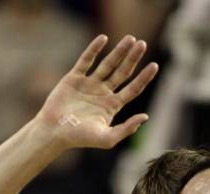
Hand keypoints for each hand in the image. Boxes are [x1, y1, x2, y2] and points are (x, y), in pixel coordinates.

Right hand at [35, 35, 158, 149]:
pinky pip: (86, 60)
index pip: (133, 89)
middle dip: (133, 58)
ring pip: (108, 64)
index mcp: (113, 106)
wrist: (54, 132)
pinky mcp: (74, 78)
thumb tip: (145, 117)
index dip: (144, 77)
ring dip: (119, 51)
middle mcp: (103, 93)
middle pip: (123, 72)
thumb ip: (126, 128)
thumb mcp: (108, 138)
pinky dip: (94, 49)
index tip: (155, 65)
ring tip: (131, 38)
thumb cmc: (81, 139)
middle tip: (143, 44)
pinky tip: (104, 38)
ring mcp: (89, 84)